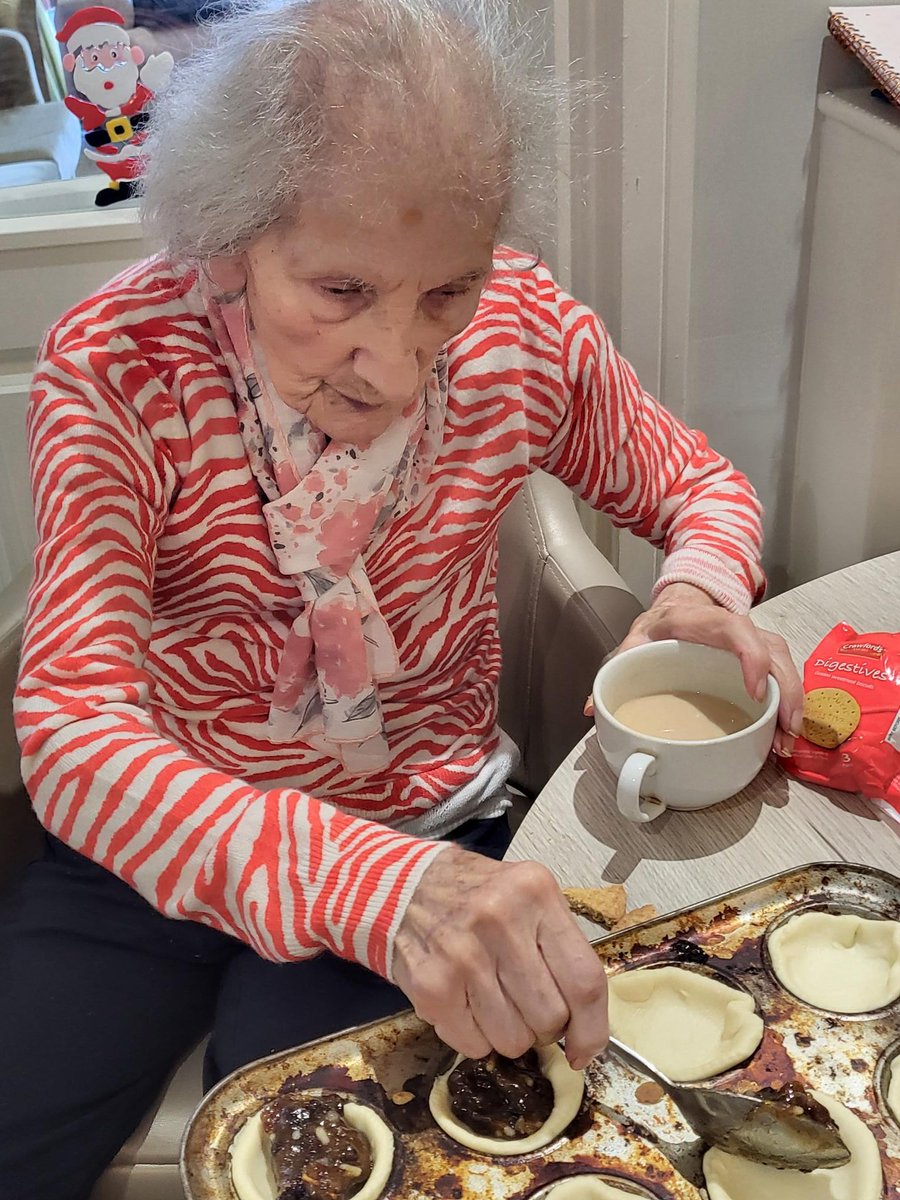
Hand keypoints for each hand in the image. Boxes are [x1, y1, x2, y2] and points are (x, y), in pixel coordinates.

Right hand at [392, 846, 607, 1069]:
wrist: (401, 887)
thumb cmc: (476, 897)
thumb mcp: (528, 897)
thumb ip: (560, 948)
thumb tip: (586, 1029)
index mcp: (536, 894)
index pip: (584, 979)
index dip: (592, 1027)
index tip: (585, 1049)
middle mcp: (501, 921)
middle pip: (550, 1016)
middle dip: (545, 1026)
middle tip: (526, 1004)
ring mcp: (463, 955)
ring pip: (514, 1039)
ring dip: (509, 1034)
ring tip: (493, 1000)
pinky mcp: (432, 986)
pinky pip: (474, 1046)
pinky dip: (476, 1038)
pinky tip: (466, 1005)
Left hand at [584, 583, 803, 756]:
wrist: (676, 608)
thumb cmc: (656, 630)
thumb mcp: (632, 644)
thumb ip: (614, 672)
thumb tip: (591, 708)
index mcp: (695, 619)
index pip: (733, 627)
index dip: (750, 656)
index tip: (756, 692)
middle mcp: (732, 626)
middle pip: (771, 648)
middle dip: (784, 691)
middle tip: (784, 732)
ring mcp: (752, 638)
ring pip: (784, 662)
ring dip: (792, 702)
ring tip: (786, 742)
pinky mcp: (762, 654)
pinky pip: (784, 675)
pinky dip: (789, 704)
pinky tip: (784, 734)